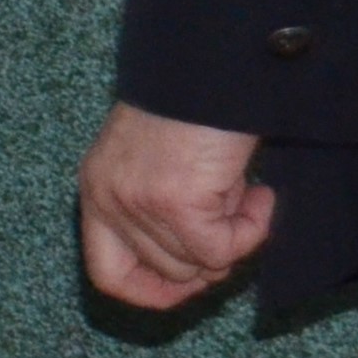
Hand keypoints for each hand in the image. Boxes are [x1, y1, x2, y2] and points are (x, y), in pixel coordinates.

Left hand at [77, 101, 274, 307]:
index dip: (153, 292)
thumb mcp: (158, 164)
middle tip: (237, 221)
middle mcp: (108, 198)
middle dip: (212, 258)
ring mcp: (139, 202)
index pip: (108, 274)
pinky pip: (223, 250)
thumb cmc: (192, 105)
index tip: (195, 283)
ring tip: (246, 192)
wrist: (209, 64)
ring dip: (236, 236)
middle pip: (166, 273)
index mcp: (96, 189)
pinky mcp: (175, 202)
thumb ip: (164, 213)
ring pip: (199, 265)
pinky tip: (260, 195)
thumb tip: (202, 269)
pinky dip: (253, 230)